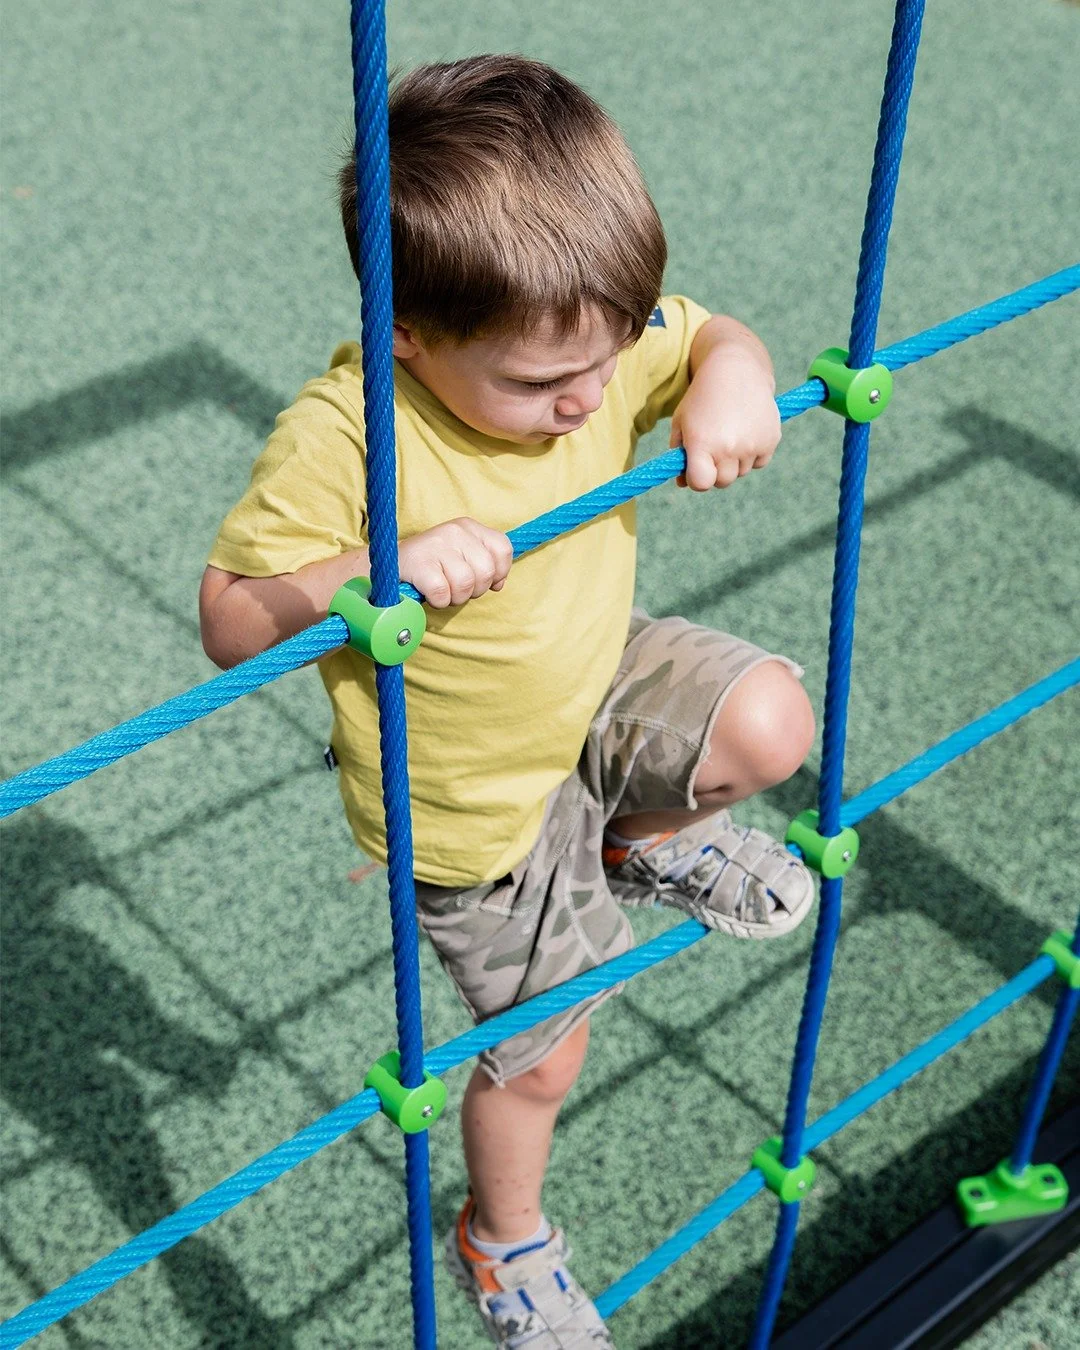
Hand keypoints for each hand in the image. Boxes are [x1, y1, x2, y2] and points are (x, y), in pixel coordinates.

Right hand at [398, 517, 512, 607]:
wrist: (389, 564)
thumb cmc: (432, 565)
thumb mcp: (462, 556)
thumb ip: (486, 565)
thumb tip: (499, 584)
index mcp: (469, 526)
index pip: (503, 548)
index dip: (498, 571)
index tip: (481, 579)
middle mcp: (455, 530)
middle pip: (486, 571)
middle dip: (475, 590)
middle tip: (457, 588)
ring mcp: (437, 544)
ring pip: (466, 584)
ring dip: (456, 597)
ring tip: (444, 591)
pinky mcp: (420, 563)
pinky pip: (443, 593)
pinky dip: (439, 601)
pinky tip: (430, 594)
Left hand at [670, 334, 781, 490]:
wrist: (736, 369)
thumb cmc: (702, 397)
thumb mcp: (682, 421)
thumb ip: (678, 454)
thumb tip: (682, 483)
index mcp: (702, 443)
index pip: (700, 484)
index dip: (696, 479)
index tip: (695, 468)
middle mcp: (728, 447)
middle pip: (722, 482)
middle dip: (716, 470)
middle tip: (713, 447)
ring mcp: (752, 445)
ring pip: (741, 472)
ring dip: (734, 461)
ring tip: (729, 432)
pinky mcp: (771, 440)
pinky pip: (759, 462)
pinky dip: (752, 454)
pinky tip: (745, 431)